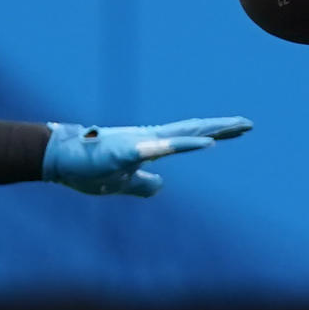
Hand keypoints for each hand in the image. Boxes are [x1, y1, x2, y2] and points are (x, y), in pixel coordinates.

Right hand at [42, 116, 251, 196]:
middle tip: (249, 123)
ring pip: (183, 135)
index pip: (191, 137)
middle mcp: (151, 138)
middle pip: (194, 131)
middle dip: (222, 127)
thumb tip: (161, 186)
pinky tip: (206, 144)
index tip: (239, 129)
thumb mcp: (123, 183)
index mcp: (151, 145)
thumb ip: (143, 184)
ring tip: (235, 127)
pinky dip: (186, 145)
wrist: (59, 159)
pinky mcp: (130, 149)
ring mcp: (141, 142)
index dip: (216, 132)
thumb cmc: (88, 168)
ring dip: (210, 132)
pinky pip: (164, 148)